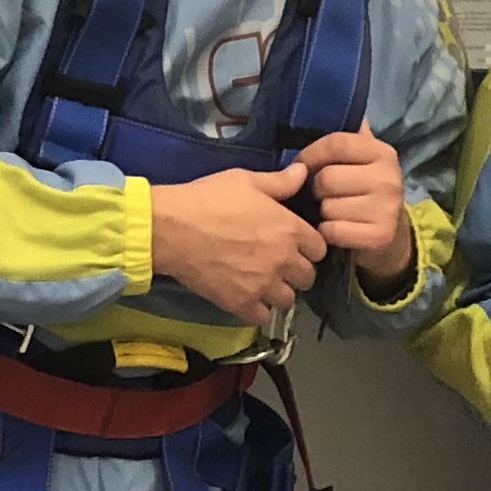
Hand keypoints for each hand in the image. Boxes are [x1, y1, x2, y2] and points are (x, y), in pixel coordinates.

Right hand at [148, 164, 324, 325]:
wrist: (170, 228)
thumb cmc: (208, 199)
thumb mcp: (245, 180)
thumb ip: (280, 182)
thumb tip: (303, 173)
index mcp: (290, 229)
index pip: (320, 248)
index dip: (308, 246)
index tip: (295, 244)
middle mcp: (283, 260)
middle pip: (308, 277)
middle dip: (297, 271)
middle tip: (279, 264)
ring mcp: (263, 285)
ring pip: (289, 300)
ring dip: (279, 292)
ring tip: (264, 283)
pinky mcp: (241, 304)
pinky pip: (264, 317)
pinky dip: (259, 310)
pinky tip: (248, 297)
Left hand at [295, 126, 418, 295]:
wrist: (391, 235)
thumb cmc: (364, 192)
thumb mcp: (360, 160)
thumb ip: (345, 138)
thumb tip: (324, 103)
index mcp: (382, 152)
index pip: (336, 143)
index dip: (310, 155)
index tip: (301, 167)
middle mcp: (389, 177)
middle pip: (326, 179)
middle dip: (317, 190)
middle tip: (324, 196)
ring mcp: (387, 208)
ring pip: (328, 207)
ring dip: (323, 213)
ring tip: (333, 213)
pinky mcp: (381, 235)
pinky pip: (333, 231)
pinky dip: (328, 233)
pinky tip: (337, 230)